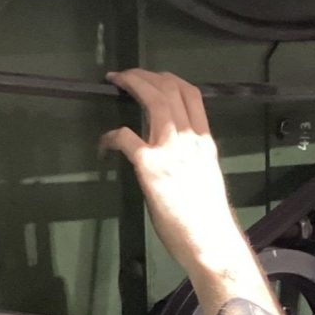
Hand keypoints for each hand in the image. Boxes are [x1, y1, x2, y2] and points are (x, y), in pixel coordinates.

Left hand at [101, 70, 245, 275]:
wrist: (209, 240)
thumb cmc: (208, 218)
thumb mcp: (207, 178)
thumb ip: (192, 159)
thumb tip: (174, 156)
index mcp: (204, 142)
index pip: (191, 95)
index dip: (169, 79)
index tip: (155, 78)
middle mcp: (189, 138)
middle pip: (168, 88)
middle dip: (144, 75)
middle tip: (125, 76)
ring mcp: (169, 149)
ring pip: (152, 98)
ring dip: (131, 83)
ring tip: (116, 81)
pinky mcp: (149, 165)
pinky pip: (124, 136)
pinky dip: (110, 136)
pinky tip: (104, 143)